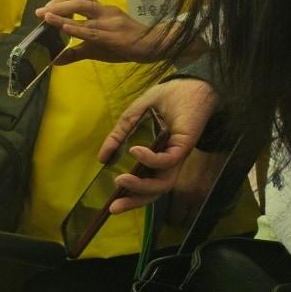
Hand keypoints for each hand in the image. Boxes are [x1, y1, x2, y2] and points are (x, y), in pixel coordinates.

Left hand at [34, 0, 165, 65]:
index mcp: (102, 11)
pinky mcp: (112, 35)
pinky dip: (77, 28)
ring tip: (47, 16)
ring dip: (63, 12)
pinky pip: (92, 30)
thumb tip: (54, 60)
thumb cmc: (125, 45)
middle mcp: (105, 12)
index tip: (47, 7)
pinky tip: (65, 29)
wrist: (153, 47)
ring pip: (84, 10)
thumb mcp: (97, 47)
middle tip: (40, 11)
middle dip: (58, 3)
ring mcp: (109, 22)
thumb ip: (75, 52)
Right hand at [99, 79, 218, 213]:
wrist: (189, 84)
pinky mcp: (184, 146)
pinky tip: (135, 151)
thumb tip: (102, 159)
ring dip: (141, 187)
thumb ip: (118, 137)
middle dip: (133, 202)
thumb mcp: (132, 118)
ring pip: (162, 184)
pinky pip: (167, 162)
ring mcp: (176, 155)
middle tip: (113, 207)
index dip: (130, 196)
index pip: (146, 184)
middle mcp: (168, 161)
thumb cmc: (165, 99)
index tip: (111, 203)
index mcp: (156, 157)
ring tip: (121, 181)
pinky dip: (150, 160)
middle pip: (154, 191)